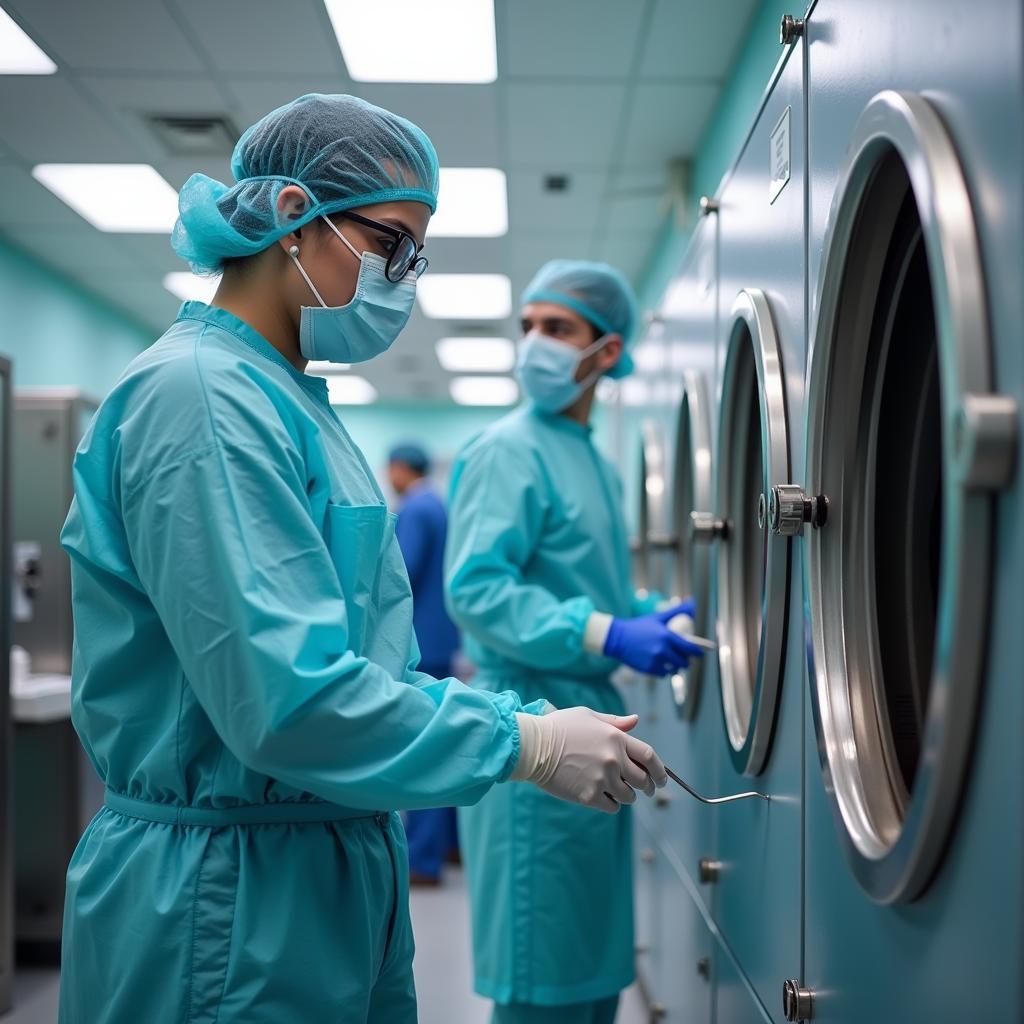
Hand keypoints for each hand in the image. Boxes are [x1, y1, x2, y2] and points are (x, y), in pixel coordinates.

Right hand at [512, 707, 667, 812]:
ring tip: (617, 791)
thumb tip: (635, 721)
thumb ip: (614, 722)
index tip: (662, 778)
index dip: (660, 770)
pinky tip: (603, 797)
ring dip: (627, 795)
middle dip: (648, 786)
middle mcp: (614, 760)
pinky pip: (612, 807)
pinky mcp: (589, 796)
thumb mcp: (588, 716)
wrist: (533, 746)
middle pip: (643, 780)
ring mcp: (602, 779)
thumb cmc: (558, 727)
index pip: (650, 757)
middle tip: (646, 789)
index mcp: (616, 738)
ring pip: (629, 796)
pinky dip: (611, 804)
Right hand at [603, 600, 705, 675]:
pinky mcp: (648, 669)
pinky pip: (663, 674)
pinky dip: (664, 671)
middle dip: (686, 661)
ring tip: (673, 663)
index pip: (689, 648)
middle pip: (683, 662)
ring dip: (675, 667)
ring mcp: (655, 660)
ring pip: (674, 669)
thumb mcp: (658, 618)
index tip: (701, 654)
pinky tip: (661, 665)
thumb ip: (677, 611)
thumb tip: (692, 602)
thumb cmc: (639, 627)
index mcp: (667, 636)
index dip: (698, 652)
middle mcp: (662, 649)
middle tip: (684, 659)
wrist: (617, 638)